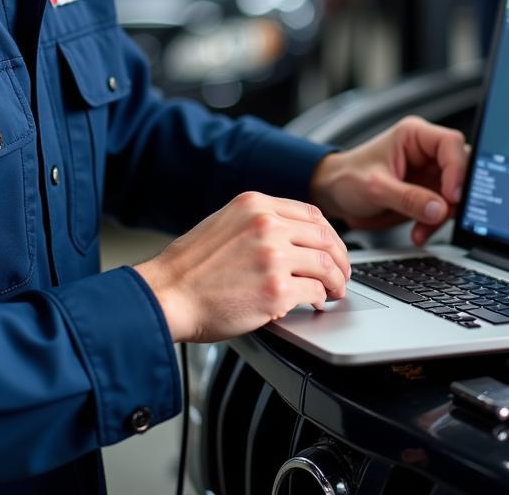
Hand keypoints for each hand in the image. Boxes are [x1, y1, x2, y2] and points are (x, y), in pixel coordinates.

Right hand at [135, 192, 349, 342]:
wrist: (167, 295)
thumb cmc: (190, 268)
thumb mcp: (224, 224)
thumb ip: (257, 223)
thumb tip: (291, 235)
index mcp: (255, 204)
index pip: (310, 214)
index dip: (328, 234)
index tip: (332, 248)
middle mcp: (267, 225)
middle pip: (324, 237)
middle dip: (340, 258)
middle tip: (342, 274)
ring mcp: (272, 256)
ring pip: (325, 265)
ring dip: (335, 281)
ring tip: (334, 291)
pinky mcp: (275, 290)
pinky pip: (314, 292)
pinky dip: (319, 300)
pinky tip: (315, 304)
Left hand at [309, 116, 469, 245]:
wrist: (334, 195)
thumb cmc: (348, 178)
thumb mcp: (375, 188)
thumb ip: (408, 198)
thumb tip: (440, 209)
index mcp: (415, 135)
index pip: (450, 144)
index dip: (457, 169)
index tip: (451, 195)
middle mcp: (426, 152)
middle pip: (461, 167)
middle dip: (454, 195)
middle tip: (444, 214)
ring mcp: (429, 174)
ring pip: (456, 192)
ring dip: (444, 214)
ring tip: (422, 228)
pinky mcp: (427, 194)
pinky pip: (444, 209)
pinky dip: (435, 224)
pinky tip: (419, 233)